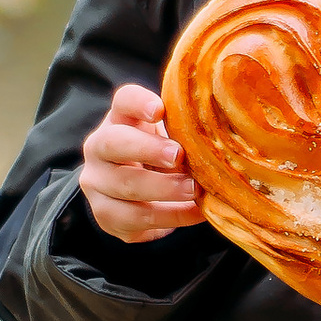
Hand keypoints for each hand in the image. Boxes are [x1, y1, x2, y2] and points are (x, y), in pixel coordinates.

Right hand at [79, 82, 202, 242]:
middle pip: (113, 143)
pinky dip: (170, 217)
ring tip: (194, 190)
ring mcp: (96, 183)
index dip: (139, 102)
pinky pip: (135, 219)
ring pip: (125, 186)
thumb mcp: (169, 138)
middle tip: (178, 155)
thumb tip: (224, 136)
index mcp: (119, 120)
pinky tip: (195, 212)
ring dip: (163, 189)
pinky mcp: (105, 214)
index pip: (124, 101)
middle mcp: (98, 148)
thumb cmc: (159, 158)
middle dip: (148, 149)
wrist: (131, 197)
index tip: (159, 110)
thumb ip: (185, 131)